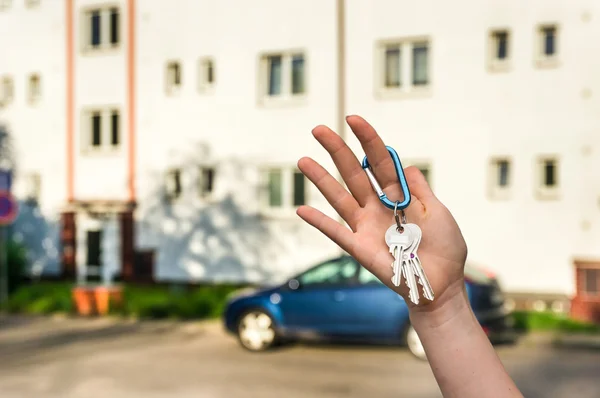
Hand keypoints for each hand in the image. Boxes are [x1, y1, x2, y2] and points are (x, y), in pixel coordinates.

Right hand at [297, 115, 467, 312]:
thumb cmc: (444, 247)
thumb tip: (405, 164)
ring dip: (321, 179)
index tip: (353, 119)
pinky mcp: (359, 248)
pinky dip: (319, 222)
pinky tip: (301, 209)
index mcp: (397, 195)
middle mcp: (377, 206)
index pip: (378, 161)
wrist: (441, 282)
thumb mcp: (438, 211)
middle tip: (319, 130)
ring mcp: (365, 226)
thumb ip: (419, 189)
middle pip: (353, 173)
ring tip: (303, 160)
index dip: (367, 140)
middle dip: (337, 150)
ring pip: (339, 197)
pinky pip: (336, 232)